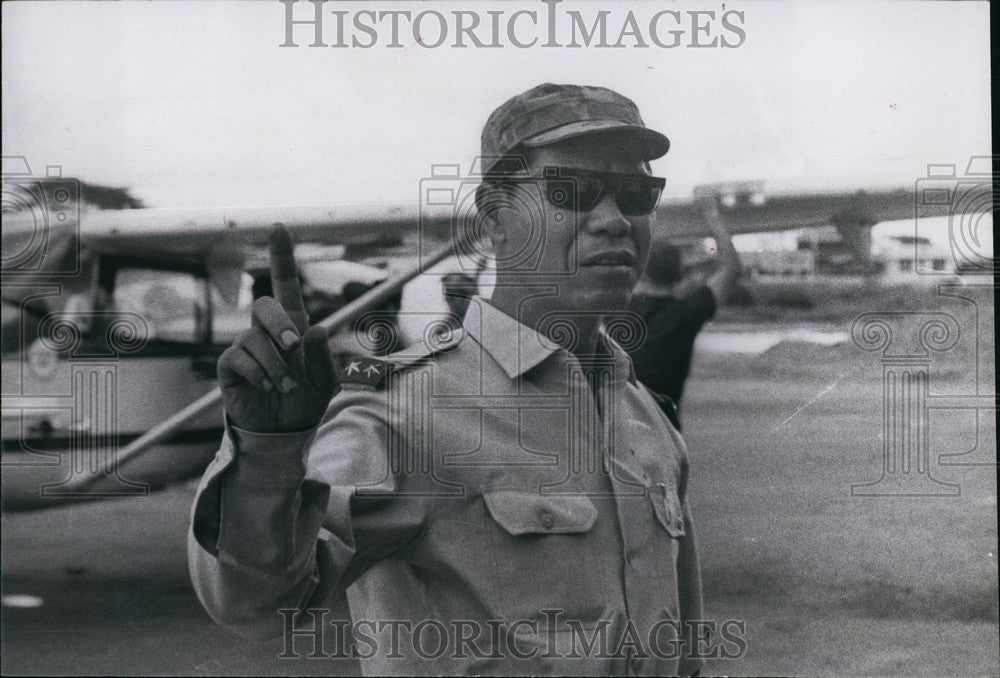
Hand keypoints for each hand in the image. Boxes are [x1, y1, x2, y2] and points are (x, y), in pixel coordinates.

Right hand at [217, 226, 338, 432]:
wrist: (282, 433)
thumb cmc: (305, 403)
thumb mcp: (325, 383)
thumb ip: (323, 358)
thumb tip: (315, 329)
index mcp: (295, 327)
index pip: (287, 285)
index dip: (282, 256)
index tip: (279, 227)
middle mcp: (268, 331)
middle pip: (266, 304)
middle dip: (280, 323)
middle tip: (293, 346)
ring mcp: (247, 347)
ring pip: (255, 337)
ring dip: (276, 364)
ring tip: (286, 386)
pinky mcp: (230, 366)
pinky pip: (240, 357)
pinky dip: (260, 374)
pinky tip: (268, 388)